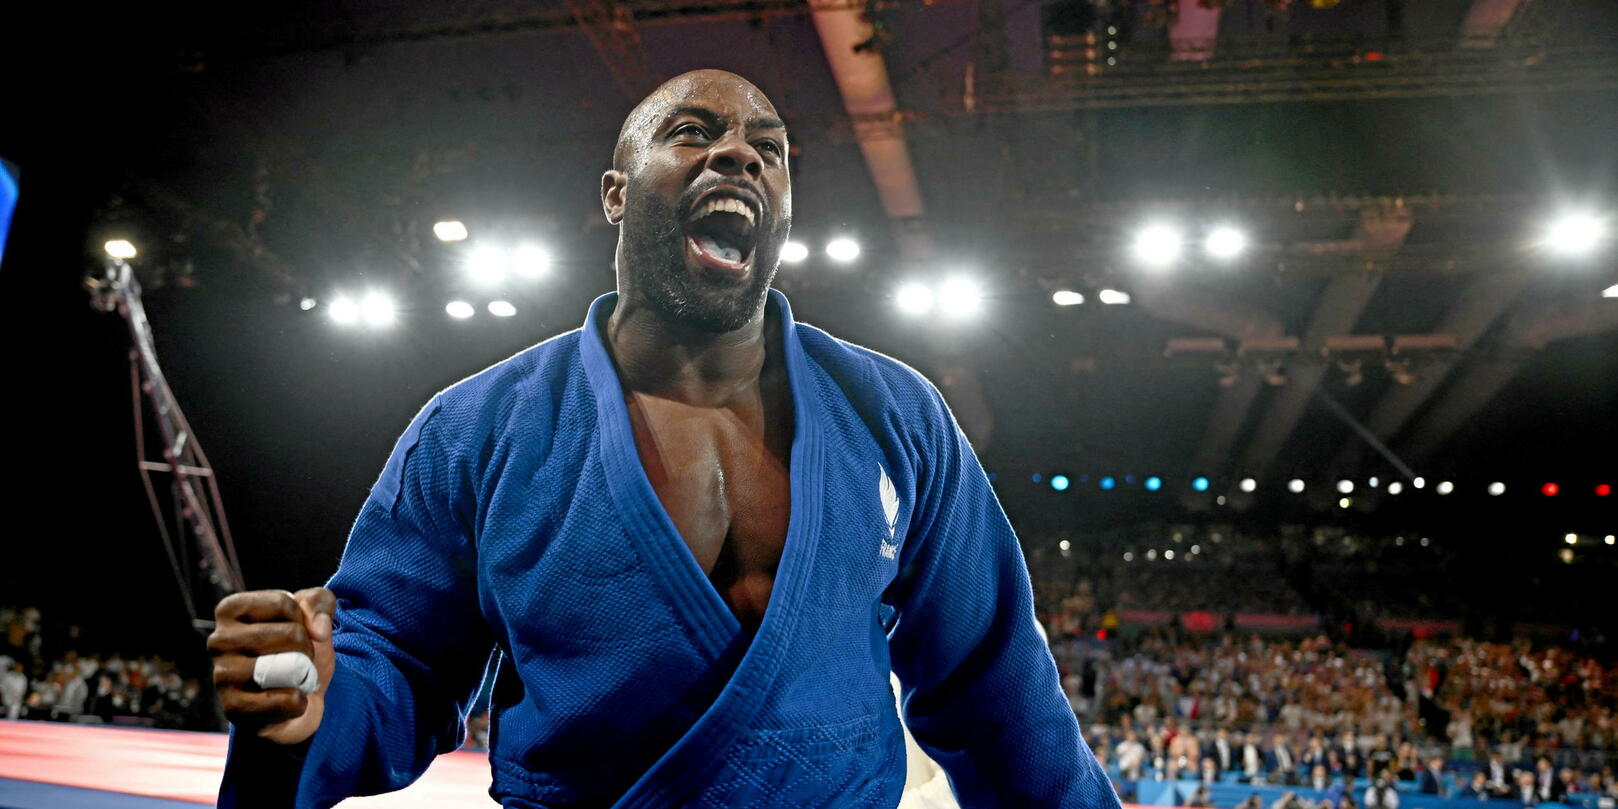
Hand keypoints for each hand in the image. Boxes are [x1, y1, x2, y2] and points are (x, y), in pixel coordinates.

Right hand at [208, 588, 336, 743]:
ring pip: (289, 666)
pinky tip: (288, 699)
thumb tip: (319, 631)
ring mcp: (222, 675)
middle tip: (298, 658)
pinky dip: (299, 701)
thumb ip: (319, 601)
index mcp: (230, 610)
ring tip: (293, 677)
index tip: (294, 630)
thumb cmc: (297, 648)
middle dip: (307, 647)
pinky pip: (287, 700)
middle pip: (291, 634)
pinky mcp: (233, 708)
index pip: (283, 604)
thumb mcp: (313, 614)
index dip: (303, 619)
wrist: (293, 699)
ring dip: (304, 674)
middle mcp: (218, 640)